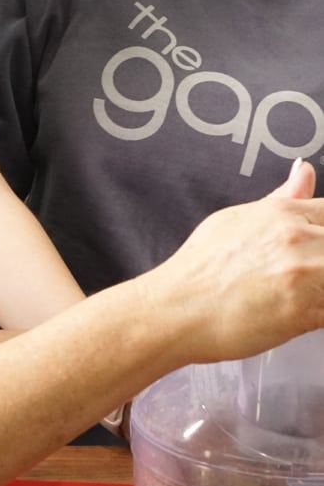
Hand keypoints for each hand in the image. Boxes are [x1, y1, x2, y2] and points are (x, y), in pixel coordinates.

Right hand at [142, 158, 323, 363]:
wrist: (176, 310)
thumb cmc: (198, 271)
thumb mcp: (236, 219)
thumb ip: (282, 197)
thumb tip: (304, 171)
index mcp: (283, 213)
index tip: (314, 250)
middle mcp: (297, 238)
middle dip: (321, 262)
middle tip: (301, 276)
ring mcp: (303, 273)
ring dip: (320, 288)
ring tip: (297, 295)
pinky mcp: (304, 312)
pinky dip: (318, 313)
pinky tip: (298, 315)